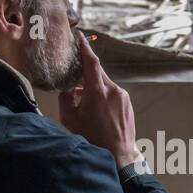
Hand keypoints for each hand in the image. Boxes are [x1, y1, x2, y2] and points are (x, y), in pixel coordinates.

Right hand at [59, 30, 140, 167]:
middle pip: (97, 72)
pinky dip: (102, 94)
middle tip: (75, 73)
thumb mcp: (70, 120)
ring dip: (93, 86)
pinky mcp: (127, 103)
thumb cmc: (92, 139)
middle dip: (86, 71)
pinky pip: (112, 92)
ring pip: (105, 83)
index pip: (91, 62)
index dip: (85, 48)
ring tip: (84, 100)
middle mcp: (112, 90)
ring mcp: (122, 96)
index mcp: (97, 91)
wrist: (118, 154)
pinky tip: (96, 109)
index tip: (81, 37)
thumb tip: (68, 90)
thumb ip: (66, 99)